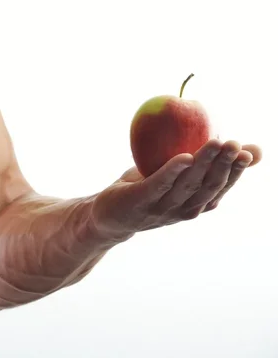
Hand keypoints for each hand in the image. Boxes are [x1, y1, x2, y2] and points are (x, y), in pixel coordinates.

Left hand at [91, 138, 261, 240]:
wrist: (108, 215)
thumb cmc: (146, 189)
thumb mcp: (176, 175)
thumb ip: (202, 162)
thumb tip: (237, 142)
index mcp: (195, 204)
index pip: (221, 187)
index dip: (237, 171)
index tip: (249, 152)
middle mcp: (183, 209)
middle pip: (208, 187)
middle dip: (225, 165)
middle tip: (235, 144)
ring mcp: (162, 208)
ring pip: (188, 186)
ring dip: (204, 164)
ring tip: (216, 143)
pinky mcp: (140, 201)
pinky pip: (158, 185)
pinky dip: (172, 172)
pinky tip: (184, 157)